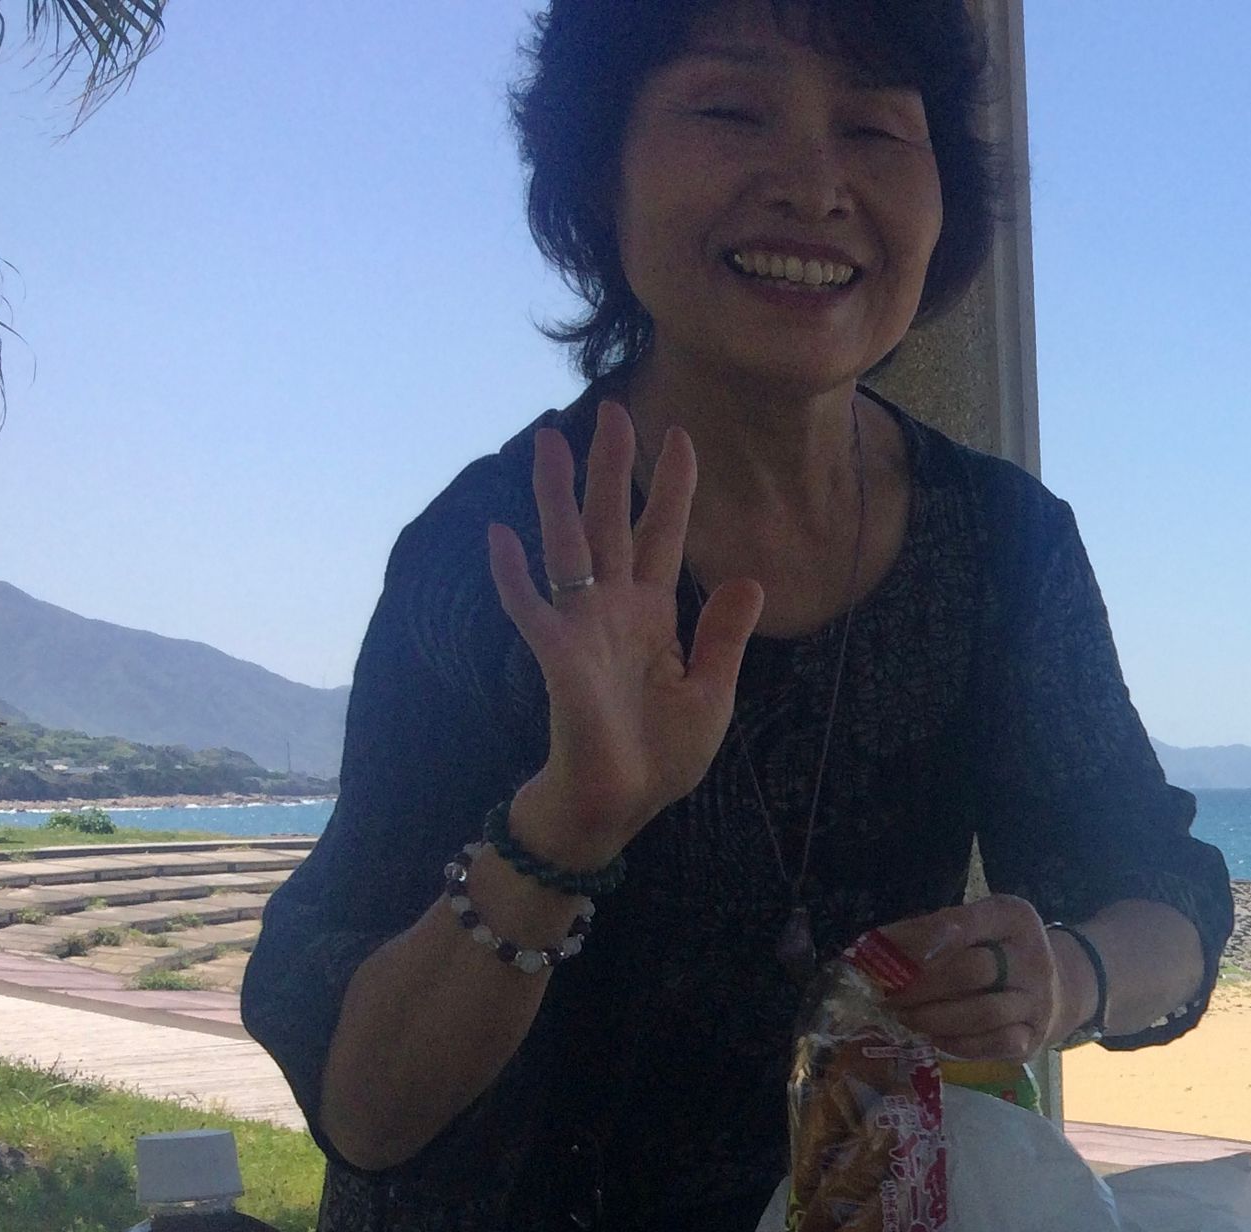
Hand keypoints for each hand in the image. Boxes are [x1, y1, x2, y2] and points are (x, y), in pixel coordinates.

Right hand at [484, 403, 765, 867]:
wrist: (623, 803)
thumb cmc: (662, 754)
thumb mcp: (711, 693)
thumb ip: (724, 637)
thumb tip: (749, 580)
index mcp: (653, 614)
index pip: (663, 536)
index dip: (672, 488)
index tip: (680, 435)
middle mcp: (613, 610)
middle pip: (610, 523)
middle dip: (611, 468)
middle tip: (611, 409)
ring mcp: (580, 629)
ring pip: (567, 547)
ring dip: (556, 495)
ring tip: (549, 441)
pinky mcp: (557, 659)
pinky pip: (531, 609)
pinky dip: (514, 576)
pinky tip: (501, 535)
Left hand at [875, 894, 1087, 1059]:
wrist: (1057, 989)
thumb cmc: (998, 952)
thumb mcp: (975, 926)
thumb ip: (932, 931)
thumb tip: (876, 946)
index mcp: (1015, 918)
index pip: (964, 924)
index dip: (918, 939)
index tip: (880, 950)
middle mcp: (1033, 958)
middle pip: (971, 971)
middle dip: (920, 985)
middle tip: (887, 994)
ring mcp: (1038, 1002)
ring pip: (980, 1013)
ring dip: (933, 1017)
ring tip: (904, 1016)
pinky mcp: (1033, 1038)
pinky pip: (992, 1045)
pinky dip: (956, 1043)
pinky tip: (933, 1036)